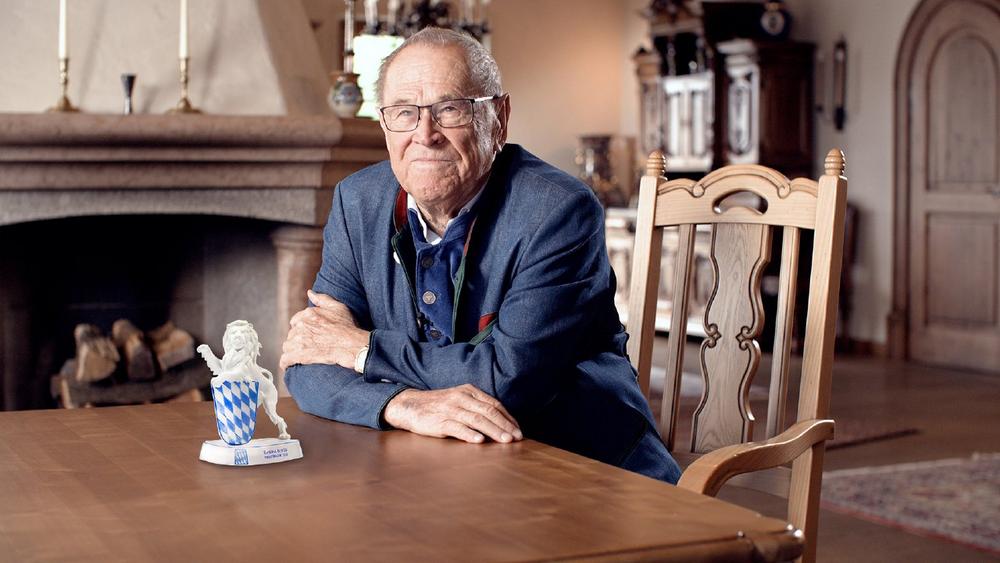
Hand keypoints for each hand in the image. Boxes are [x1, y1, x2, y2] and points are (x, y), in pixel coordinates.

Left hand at [279, 290, 369, 370]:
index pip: (296, 321)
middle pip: (292, 334)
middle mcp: (302, 325)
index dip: (302, 329)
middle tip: (308, 348)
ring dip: (292, 351)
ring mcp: (300, 340)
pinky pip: (285, 359)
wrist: (354, 346)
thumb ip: (322, 299)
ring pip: (287, 347)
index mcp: (309, 314)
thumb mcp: (338, 308)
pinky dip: (286, 363)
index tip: (308, 335)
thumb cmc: (349, 328)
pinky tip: (288, 366)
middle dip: (298, 341)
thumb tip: (310, 293)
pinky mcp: (300, 354)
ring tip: (300, 357)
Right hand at [383, 384, 522, 443]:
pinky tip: (479, 441)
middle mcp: (461, 398)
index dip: (508, 418)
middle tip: (518, 438)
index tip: (519, 431)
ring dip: (493, 431)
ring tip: (505, 441)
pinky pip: (457, 427)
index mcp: (469, 391)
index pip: (494, 404)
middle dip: (505, 426)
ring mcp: (450, 409)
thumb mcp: (460, 400)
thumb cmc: (439, 406)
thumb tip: (501, 423)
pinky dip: (469, 434)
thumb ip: (477, 407)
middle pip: (489, 412)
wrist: (409, 405)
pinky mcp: (439, 421)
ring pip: (477, 419)